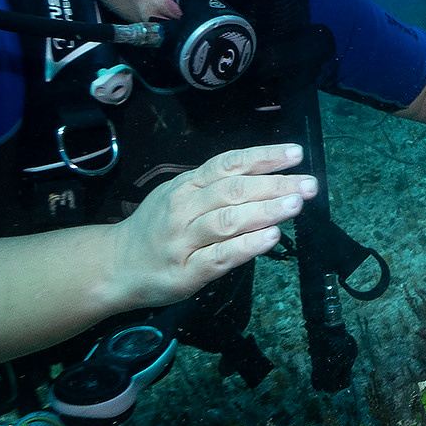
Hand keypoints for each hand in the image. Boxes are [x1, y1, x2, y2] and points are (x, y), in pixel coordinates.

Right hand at [106, 143, 316, 307]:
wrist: (116, 265)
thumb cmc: (157, 229)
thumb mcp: (179, 196)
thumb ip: (217, 188)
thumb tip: (269, 178)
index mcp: (187, 185)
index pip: (229, 164)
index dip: (263, 157)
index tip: (296, 154)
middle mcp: (184, 208)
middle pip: (234, 191)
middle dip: (275, 185)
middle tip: (309, 184)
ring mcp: (184, 240)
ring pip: (228, 220)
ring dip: (265, 210)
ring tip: (295, 204)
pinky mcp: (187, 272)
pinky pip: (221, 256)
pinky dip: (248, 246)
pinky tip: (271, 238)